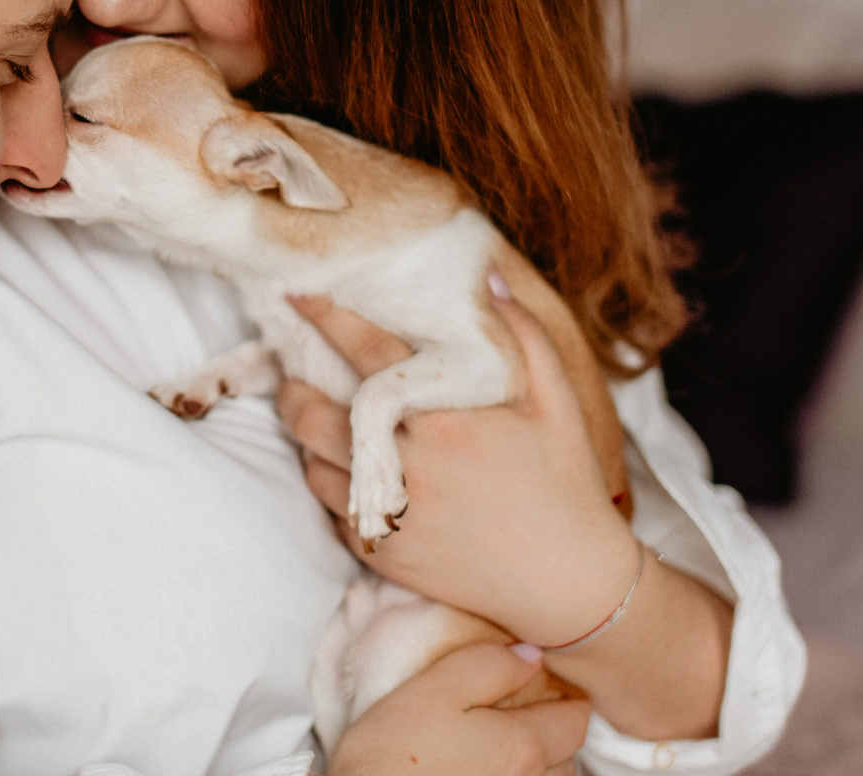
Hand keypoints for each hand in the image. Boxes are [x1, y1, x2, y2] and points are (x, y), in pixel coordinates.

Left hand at [282, 281, 733, 741]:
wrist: (570, 584)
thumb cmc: (566, 485)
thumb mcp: (557, 402)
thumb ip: (524, 334)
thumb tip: (491, 279)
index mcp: (444, 417)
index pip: (364, 352)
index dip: (325, 317)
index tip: (297, 297)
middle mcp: (408, 464)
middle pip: (311, 415)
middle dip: (292, 389)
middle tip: (292, 376)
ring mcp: (391, 513)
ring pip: (312, 466)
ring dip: (309, 441)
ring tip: (319, 424)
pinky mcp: (384, 555)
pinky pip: (331, 513)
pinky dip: (332, 489)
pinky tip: (349, 475)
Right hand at [329, 642, 589, 775]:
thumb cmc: (390, 756)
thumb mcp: (432, 691)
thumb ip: (487, 665)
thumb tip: (532, 656)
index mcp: (524, 745)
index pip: (576, 717)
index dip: (564, 695)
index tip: (540, 685)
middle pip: (567, 755)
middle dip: (551, 732)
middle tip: (515, 715)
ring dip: (537, 766)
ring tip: (497, 749)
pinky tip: (483, 773)